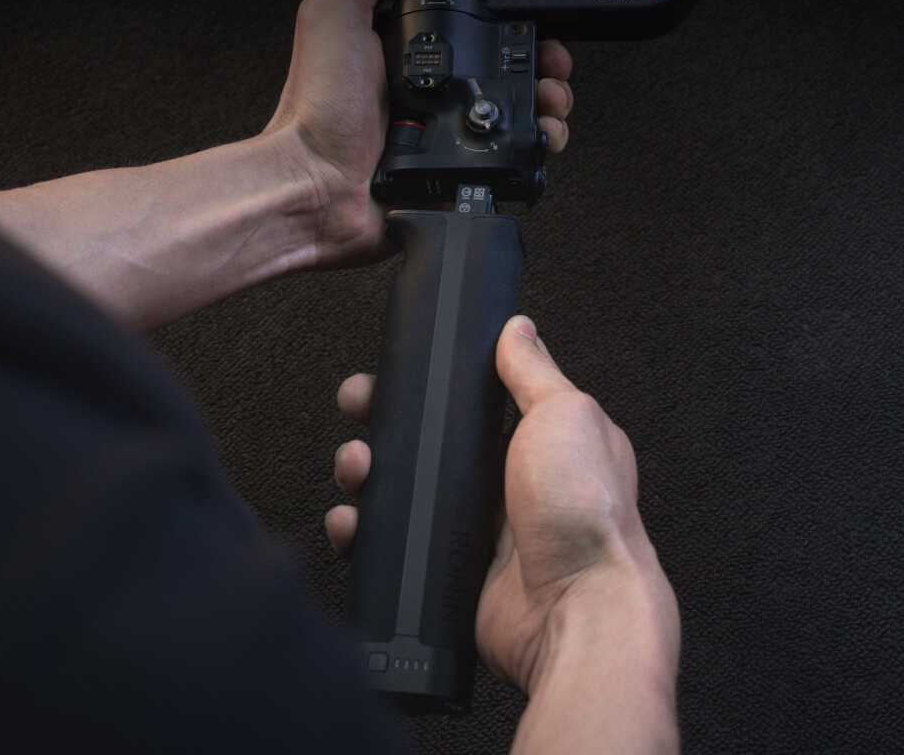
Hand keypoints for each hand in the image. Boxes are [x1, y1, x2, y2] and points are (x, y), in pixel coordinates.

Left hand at [264, 0, 573, 269]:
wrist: (316, 187)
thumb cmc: (317, 109)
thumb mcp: (329, 13)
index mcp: (401, 54)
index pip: (471, 28)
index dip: (506, 23)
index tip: (530, 25)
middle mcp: (426, 94)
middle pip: (503, 70)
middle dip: (539, 65)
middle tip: (551, 70)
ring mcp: (442, 136)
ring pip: (514, 115)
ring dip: (546, 105)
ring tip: (552, 103)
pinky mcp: (453, 175)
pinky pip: (505, 160)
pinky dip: (534, 150)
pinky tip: (540, 140)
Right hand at [326, 316, 676, 697]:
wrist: (578, 610)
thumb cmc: (586, 513)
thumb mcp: (564, 415)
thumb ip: (534, 371)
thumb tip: (518, 329)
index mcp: (536, 439)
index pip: (470, 399)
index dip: (430, 385)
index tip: (395, 374)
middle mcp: (506, 480)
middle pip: (427, 441)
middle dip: (384, 423)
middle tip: (360, 411)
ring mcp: (476, 525)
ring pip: (403, 489)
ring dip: (368, 473)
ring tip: (356, 466)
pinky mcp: (452, 567)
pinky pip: (396, 544)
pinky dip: (365, 533)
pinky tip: (353, 522)